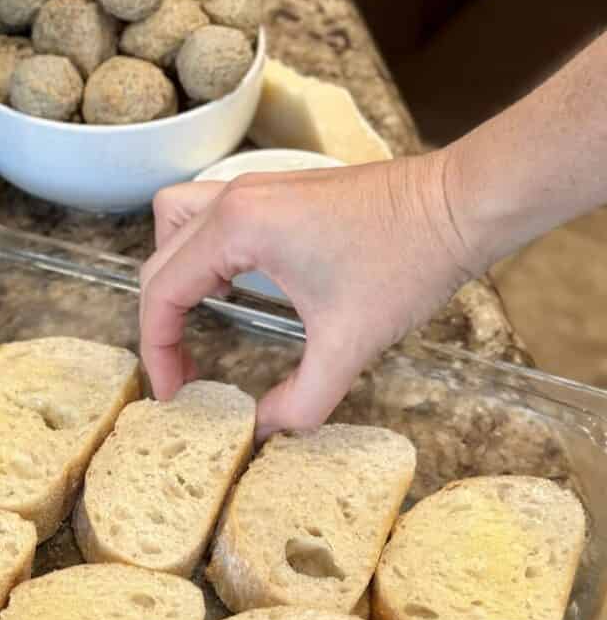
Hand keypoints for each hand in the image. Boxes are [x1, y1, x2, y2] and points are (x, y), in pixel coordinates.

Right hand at [139, 151, 475, 438]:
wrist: (460, 204)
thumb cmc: (407, 261)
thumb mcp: (349, 344)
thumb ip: (300, 400)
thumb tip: (265, 431)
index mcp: (238, 228)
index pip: (163, 291)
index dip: (159, 350)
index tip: (174, 392)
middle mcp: (234, 199)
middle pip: (160, 259)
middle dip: (161, 321)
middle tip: (184, 371)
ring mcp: (255, 188)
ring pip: (175, 221)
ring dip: (173, 270)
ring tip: (196, 317)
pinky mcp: (277, 190)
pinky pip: (210, 215)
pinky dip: (202, 250)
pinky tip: (233, 285)